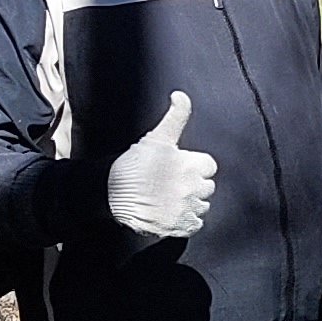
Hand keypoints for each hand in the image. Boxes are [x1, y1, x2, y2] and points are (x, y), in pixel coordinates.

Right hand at [105, 93, 216, 240]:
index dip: (195, 167)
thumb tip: (181, 95)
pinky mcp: (180, 226)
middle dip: (194, 185)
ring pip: (202, 206)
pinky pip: (196, 224)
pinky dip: (187, 220)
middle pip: (207, 187)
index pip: (209, 166)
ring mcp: (187, 208)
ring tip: (171, 199)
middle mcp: (193, 187)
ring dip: (191, 203)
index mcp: (191, 164)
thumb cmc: (134, 165)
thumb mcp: (157, 137)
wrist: (112, 194)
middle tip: (173, 184)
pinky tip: (172, 213)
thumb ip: (176, 116)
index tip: (181, 169)